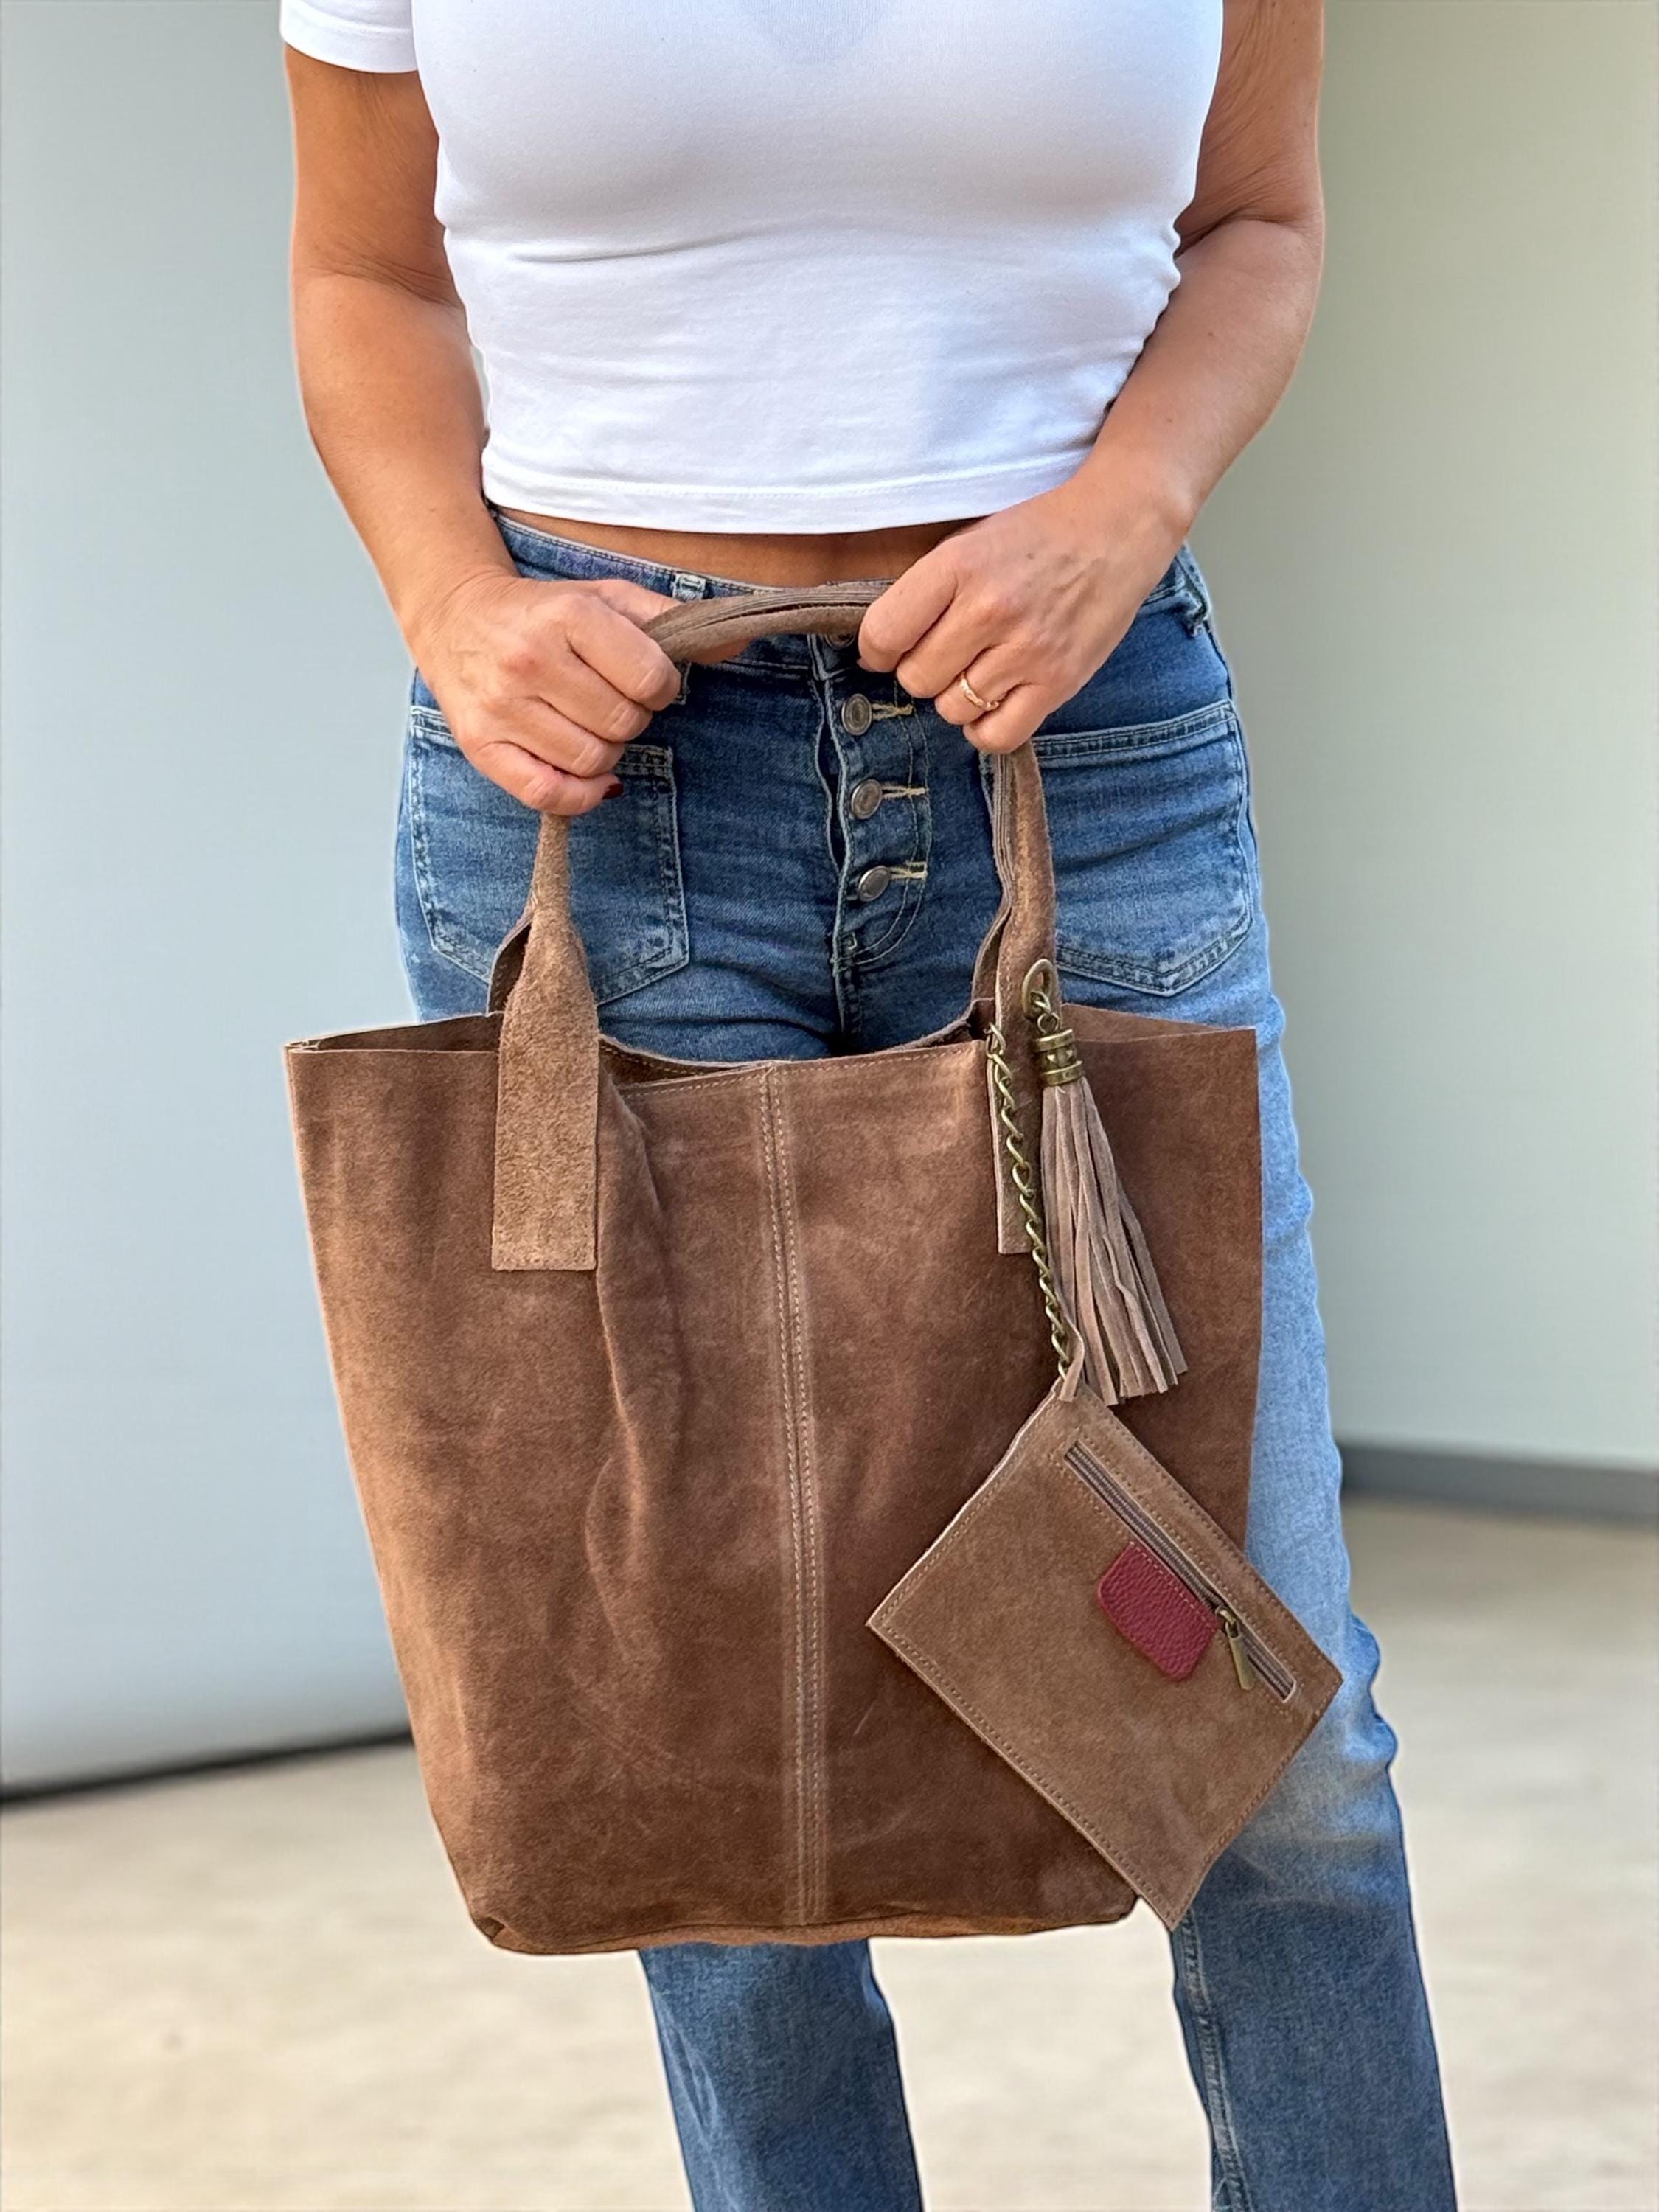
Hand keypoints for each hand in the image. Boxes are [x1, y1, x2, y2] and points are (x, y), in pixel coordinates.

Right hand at [409, 569, 683, 813]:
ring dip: (604, 751)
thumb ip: (670, 617)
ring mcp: (501, 707)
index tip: (645, 680)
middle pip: (622, 724)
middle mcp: (530, 661)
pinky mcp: (481, 745)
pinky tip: (581, 772)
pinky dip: (578, 794)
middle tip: (610, 700)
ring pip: (592, 761)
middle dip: (630, 717)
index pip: (648, 678)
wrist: (456, 616)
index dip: (660, 686)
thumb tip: (736, 637)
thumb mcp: (606, 598)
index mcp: (567, 617)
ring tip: (587, 724)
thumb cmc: (543, 612)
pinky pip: (548, 795)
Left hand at [855, 482, 1186, 751]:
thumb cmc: (1037, 535)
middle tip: (947, 652)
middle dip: (922, 670)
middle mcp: (990, 610)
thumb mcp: (971, 541)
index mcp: (958, 566)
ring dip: (956, 696)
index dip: (877, 649)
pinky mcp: (1059, 682)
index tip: (889, 649)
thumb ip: (928, 591)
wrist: (1118, 528)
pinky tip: (993, 701)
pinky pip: (997, 736)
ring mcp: (1027, 650)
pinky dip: (985, 727)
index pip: (884, 633)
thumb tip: (883, 647)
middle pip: (916, 679)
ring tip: (979, 667)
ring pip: (952, 710)